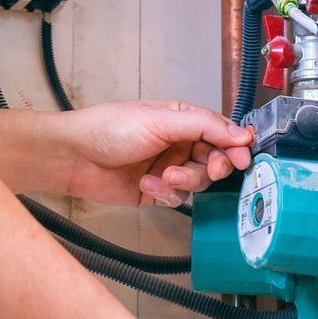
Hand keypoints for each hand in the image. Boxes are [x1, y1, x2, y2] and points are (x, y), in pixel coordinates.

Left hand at [57, 100, 252, 206]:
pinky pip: (177, 199)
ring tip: (165, 177)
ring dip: (185, 181)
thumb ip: (204, 126)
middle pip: (214, 160)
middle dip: (212, 167)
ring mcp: (168, 168)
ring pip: (198, 183)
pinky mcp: (155, 191)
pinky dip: (165, 193)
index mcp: (182, 120)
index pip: (221, 133)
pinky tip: (147, 184)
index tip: (243, 158)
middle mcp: (178, 143)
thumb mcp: (161, 120)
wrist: (74, 156)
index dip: (234, 146)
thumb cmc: (110, 128)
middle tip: (209, 169)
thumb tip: (241, 133)